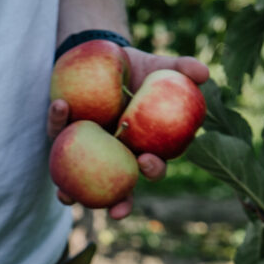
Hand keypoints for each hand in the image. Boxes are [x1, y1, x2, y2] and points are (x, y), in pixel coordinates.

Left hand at [47, 49, 208, 217]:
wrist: (107, 56)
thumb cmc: (139, 70)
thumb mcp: (161, 67)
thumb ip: (182, 68)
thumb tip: (205, 73)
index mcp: (142, 147)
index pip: (152, 167)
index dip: (152, 170)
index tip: (147, 161)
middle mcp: (115, 157)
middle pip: (118, 188)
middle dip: (117, 202)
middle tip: (115, 207)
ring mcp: (88, 152)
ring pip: (80, 179)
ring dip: (70, 192)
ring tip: (65, 195)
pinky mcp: (64, 134)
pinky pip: (58, 131)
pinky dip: (57, 120)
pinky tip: (59, 106)